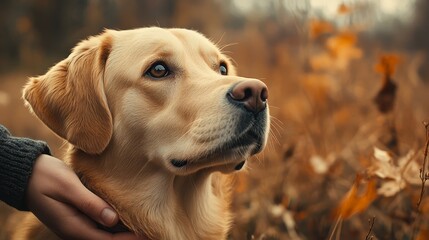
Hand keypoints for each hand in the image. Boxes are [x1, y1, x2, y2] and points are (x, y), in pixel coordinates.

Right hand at [26, 154, 141, 238]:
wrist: (27, 173)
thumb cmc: (47, 177)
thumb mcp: (69, 187)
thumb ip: (90, 204)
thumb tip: (112, 220)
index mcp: (73, 227)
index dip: (128, 239)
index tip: (147, 235)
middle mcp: (76, 229)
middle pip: (107, 238)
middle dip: (128, 237)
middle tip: (151, 232)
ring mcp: (76, 223)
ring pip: (104, 231)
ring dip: (122, 229)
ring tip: (144, 222)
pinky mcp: (78, 215)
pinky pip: (99, 222)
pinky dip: (113, 220)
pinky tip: (126, 212)